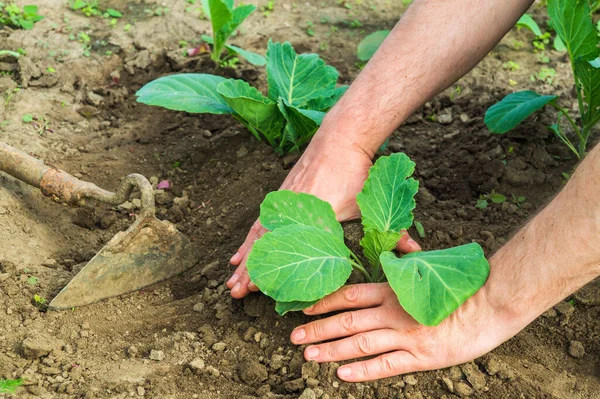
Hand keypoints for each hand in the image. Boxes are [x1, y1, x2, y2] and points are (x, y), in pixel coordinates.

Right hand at [226, 133, 421, 297]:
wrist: (339, 136)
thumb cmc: (356, 172)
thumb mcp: (371, 206)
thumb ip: (394, 233)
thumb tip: (418, 252)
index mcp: (313, 221)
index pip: (288, 254)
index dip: (271, 274)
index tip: (257, 294)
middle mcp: (292, 215)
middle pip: (265, 249)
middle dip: (250, 274)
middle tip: (236, 294)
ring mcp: (282, 205)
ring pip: (257, 238)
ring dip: (244, 261)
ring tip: (232, 280)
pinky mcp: (280, 197)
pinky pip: (258, 224)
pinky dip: (248, 240)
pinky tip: (239, 251)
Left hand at [289, 281, 521, 381]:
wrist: (491, 303)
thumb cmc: (459, 283)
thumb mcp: (427, 268)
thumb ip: (406, 264)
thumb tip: (395, 251)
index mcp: (394, 289)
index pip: (349, 294)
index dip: (324, 302)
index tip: (304, 308)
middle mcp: (393, 312)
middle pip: (347, 320)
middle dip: (318, 329)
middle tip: (294, 337)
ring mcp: (406, 335)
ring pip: (360, 344)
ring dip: (332, 350)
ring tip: (309, 355)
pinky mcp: (421, 357)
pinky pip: (386, 365)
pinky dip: (362, 370)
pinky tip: (342, 374)